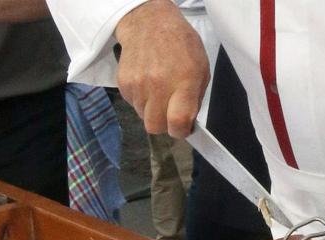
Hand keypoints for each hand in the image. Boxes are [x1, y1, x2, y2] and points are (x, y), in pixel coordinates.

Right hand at [115, 0, 208, 138]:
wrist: (149, 22)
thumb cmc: (180, 44)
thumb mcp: (200, 68)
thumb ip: (195, 97)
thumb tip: (188, 121)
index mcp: (183, 81)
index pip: (177, 122)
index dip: (180, 131)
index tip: (182, 128)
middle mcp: (158, 85)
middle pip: (155, 127)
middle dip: (164, 124)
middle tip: (169, 112)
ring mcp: (138, 84)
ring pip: (143, 116)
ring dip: (151, 110)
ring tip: (158, 90)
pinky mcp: (123, 83)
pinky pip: (132, 103)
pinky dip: (140, 99)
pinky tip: (147, 82)